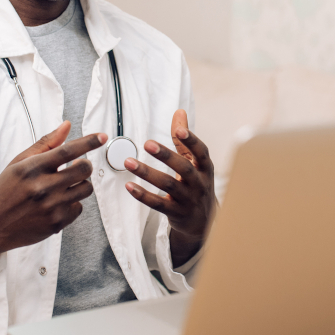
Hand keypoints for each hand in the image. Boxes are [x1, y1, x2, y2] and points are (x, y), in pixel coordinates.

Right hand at [0, 121, 106, 266]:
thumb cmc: (4, 191)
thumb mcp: (18, 163)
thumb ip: (45, 144)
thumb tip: (66, 126)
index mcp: (32, 168)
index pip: (68, 150)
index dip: (89, 142)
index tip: (102, 137)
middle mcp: (43, 187)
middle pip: (84, 169)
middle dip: (84, 165)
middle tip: (75, 167)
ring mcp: (51, 206)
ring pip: (86, 189)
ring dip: (79, 184)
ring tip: (63, 186)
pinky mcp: (57, 223)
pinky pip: (79, 208)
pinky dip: (72, 204)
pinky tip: (56, 204)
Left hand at [124, 109, 216, 266]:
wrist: (204, 222)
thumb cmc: (197, 185)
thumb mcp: (196, 163)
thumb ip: (184, 139)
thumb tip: (179, 112)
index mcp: (204, 168)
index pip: (201, 152)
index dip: (191, 141)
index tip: (179, 130)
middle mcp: (199, 183)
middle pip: (184, 168)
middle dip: (166, 156)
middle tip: (147, 143)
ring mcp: (188, 200)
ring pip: (168, 186)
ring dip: (148, 174)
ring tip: (129, 162)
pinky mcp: (176, 213)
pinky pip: (158, 204)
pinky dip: (143, 196)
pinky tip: (129, 186)